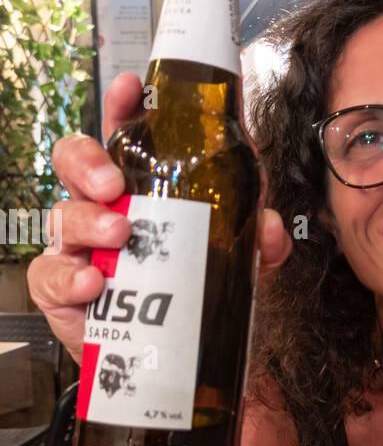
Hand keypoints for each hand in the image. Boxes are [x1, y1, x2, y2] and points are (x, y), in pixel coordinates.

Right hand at [27, 71, 291, 363]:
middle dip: (88, 161)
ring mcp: (80, 248)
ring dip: (89, 220)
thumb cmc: (193, 293)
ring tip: (119, 235)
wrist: (176, 358)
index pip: (125, 136)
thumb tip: (269, 227)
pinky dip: (70, 276)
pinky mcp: (64, 291)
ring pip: (64, 215)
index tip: (129, 87)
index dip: (122, 107)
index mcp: (142, 188)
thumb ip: (258, 242)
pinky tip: (93, 283)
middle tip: (113, 182)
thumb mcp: (237, 264)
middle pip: (75, 162)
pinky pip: (51, 274)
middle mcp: (104, 209)